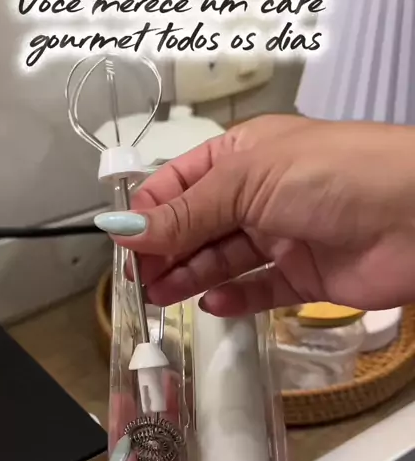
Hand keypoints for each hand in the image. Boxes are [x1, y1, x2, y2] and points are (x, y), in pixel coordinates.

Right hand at [94, 115, 414, 313]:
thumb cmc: (337, 174)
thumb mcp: (249, 182)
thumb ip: (186, 213)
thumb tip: (124, 227)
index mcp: (244, 155)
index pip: (181, 182)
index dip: (150, 212)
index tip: (123, 243)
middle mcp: (261, 193)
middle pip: (198, 224)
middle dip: (166, 249)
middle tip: (139, 278)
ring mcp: (284, 235)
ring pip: (224, 259)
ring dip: (191, 276)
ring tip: (161, 296)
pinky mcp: (306, 275)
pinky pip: (261, 289)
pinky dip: (236, 298)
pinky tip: (212, 305)